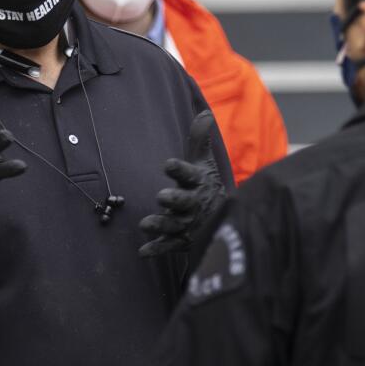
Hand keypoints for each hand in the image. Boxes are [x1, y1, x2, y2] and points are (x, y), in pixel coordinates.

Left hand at [139, 111, 226, 256]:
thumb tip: (205, 113)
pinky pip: (170, 246)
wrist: (222, 217)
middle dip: (174, 200)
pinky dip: (158, 249)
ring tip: (144, 223)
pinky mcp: (182, 240)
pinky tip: (143, 252)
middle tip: (161, 196)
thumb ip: (200, 140)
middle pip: (185, 202)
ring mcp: (189, 224)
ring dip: (160, 225)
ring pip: (175, 225)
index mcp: (198, 183)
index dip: (179, 169)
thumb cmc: (205, 184)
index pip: (189, 174)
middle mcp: (194, 204)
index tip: (167, 164)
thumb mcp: (204, 162)